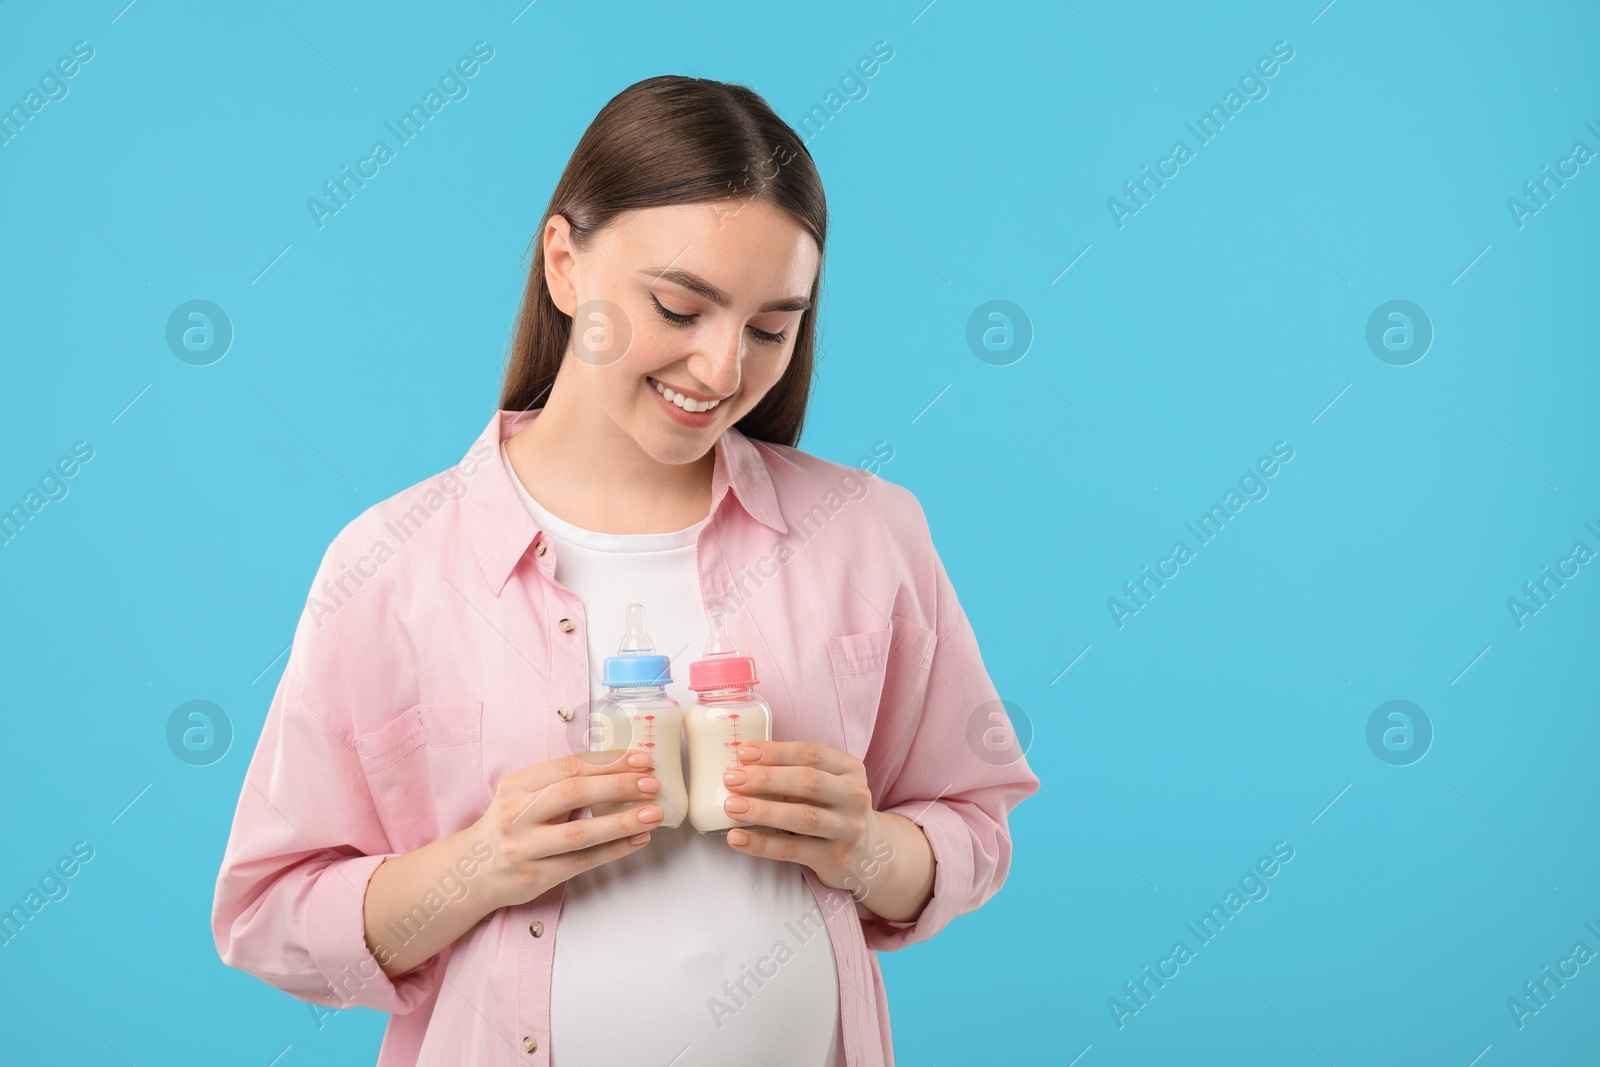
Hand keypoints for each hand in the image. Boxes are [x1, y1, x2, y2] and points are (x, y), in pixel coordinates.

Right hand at [475, 749, 663, 908]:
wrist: (472, 870)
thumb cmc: (511, 826)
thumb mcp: (525, 795)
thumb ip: (562, 783)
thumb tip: (621, 769)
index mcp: (518, 784)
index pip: (569, 766)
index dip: (608, 761)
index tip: (641, 758)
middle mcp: (518, 813)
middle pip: (573, 793)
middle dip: (618, 786)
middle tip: (652, 784)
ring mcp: (524, 847)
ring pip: (579, 832)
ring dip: (621, 822)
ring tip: (653, 813)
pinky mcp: (535, 876)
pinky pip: (581, 862)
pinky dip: (614, 850)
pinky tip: (638, 840)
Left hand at [719, 741, 882, 897]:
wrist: (870, 854)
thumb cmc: (834, 809)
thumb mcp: (828, 783)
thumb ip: (795, 772)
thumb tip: (743, 764)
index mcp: (850, 769)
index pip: (810, 754)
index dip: (775, 752)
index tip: (743, 752)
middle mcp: (854, 796)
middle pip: (808, 782)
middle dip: (766, 778)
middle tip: (732, 778)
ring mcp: (847, 829)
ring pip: (803, 817)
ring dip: (763, 810)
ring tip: (732, 806)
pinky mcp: (834, 858)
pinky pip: (792, 850)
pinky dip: (762, 844)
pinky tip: (738, 838)